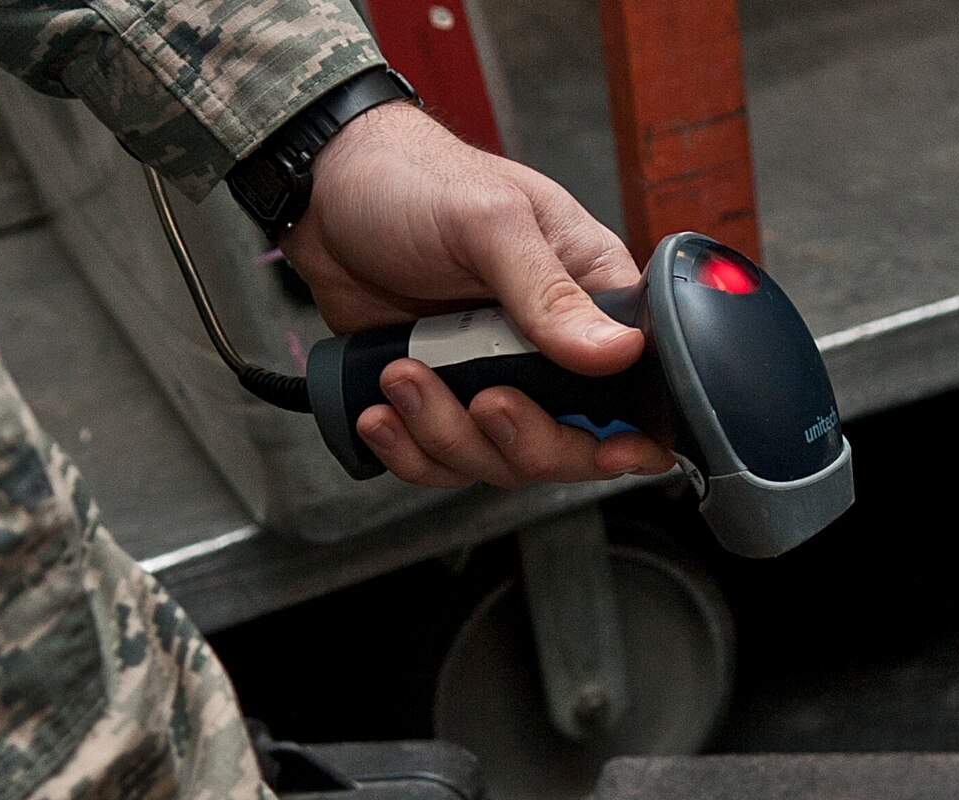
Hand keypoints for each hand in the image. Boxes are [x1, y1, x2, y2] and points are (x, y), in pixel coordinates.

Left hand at [281, 101, 672, 489]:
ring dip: (445, 435)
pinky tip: (379, 412)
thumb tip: (619, 352)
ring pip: (499, 461)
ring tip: (399, 376)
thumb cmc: (411, 179)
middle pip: (570, 445)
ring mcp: (494, 379)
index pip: (636, 385)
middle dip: (525, 441)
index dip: (632, 432)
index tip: (611, 450)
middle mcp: (550, 349)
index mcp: (589, 296)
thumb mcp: (489, 221)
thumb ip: (550, 292)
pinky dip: (409, 451)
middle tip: (484, 402)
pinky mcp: (441, 399)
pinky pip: (442, 461)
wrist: (321, 192)